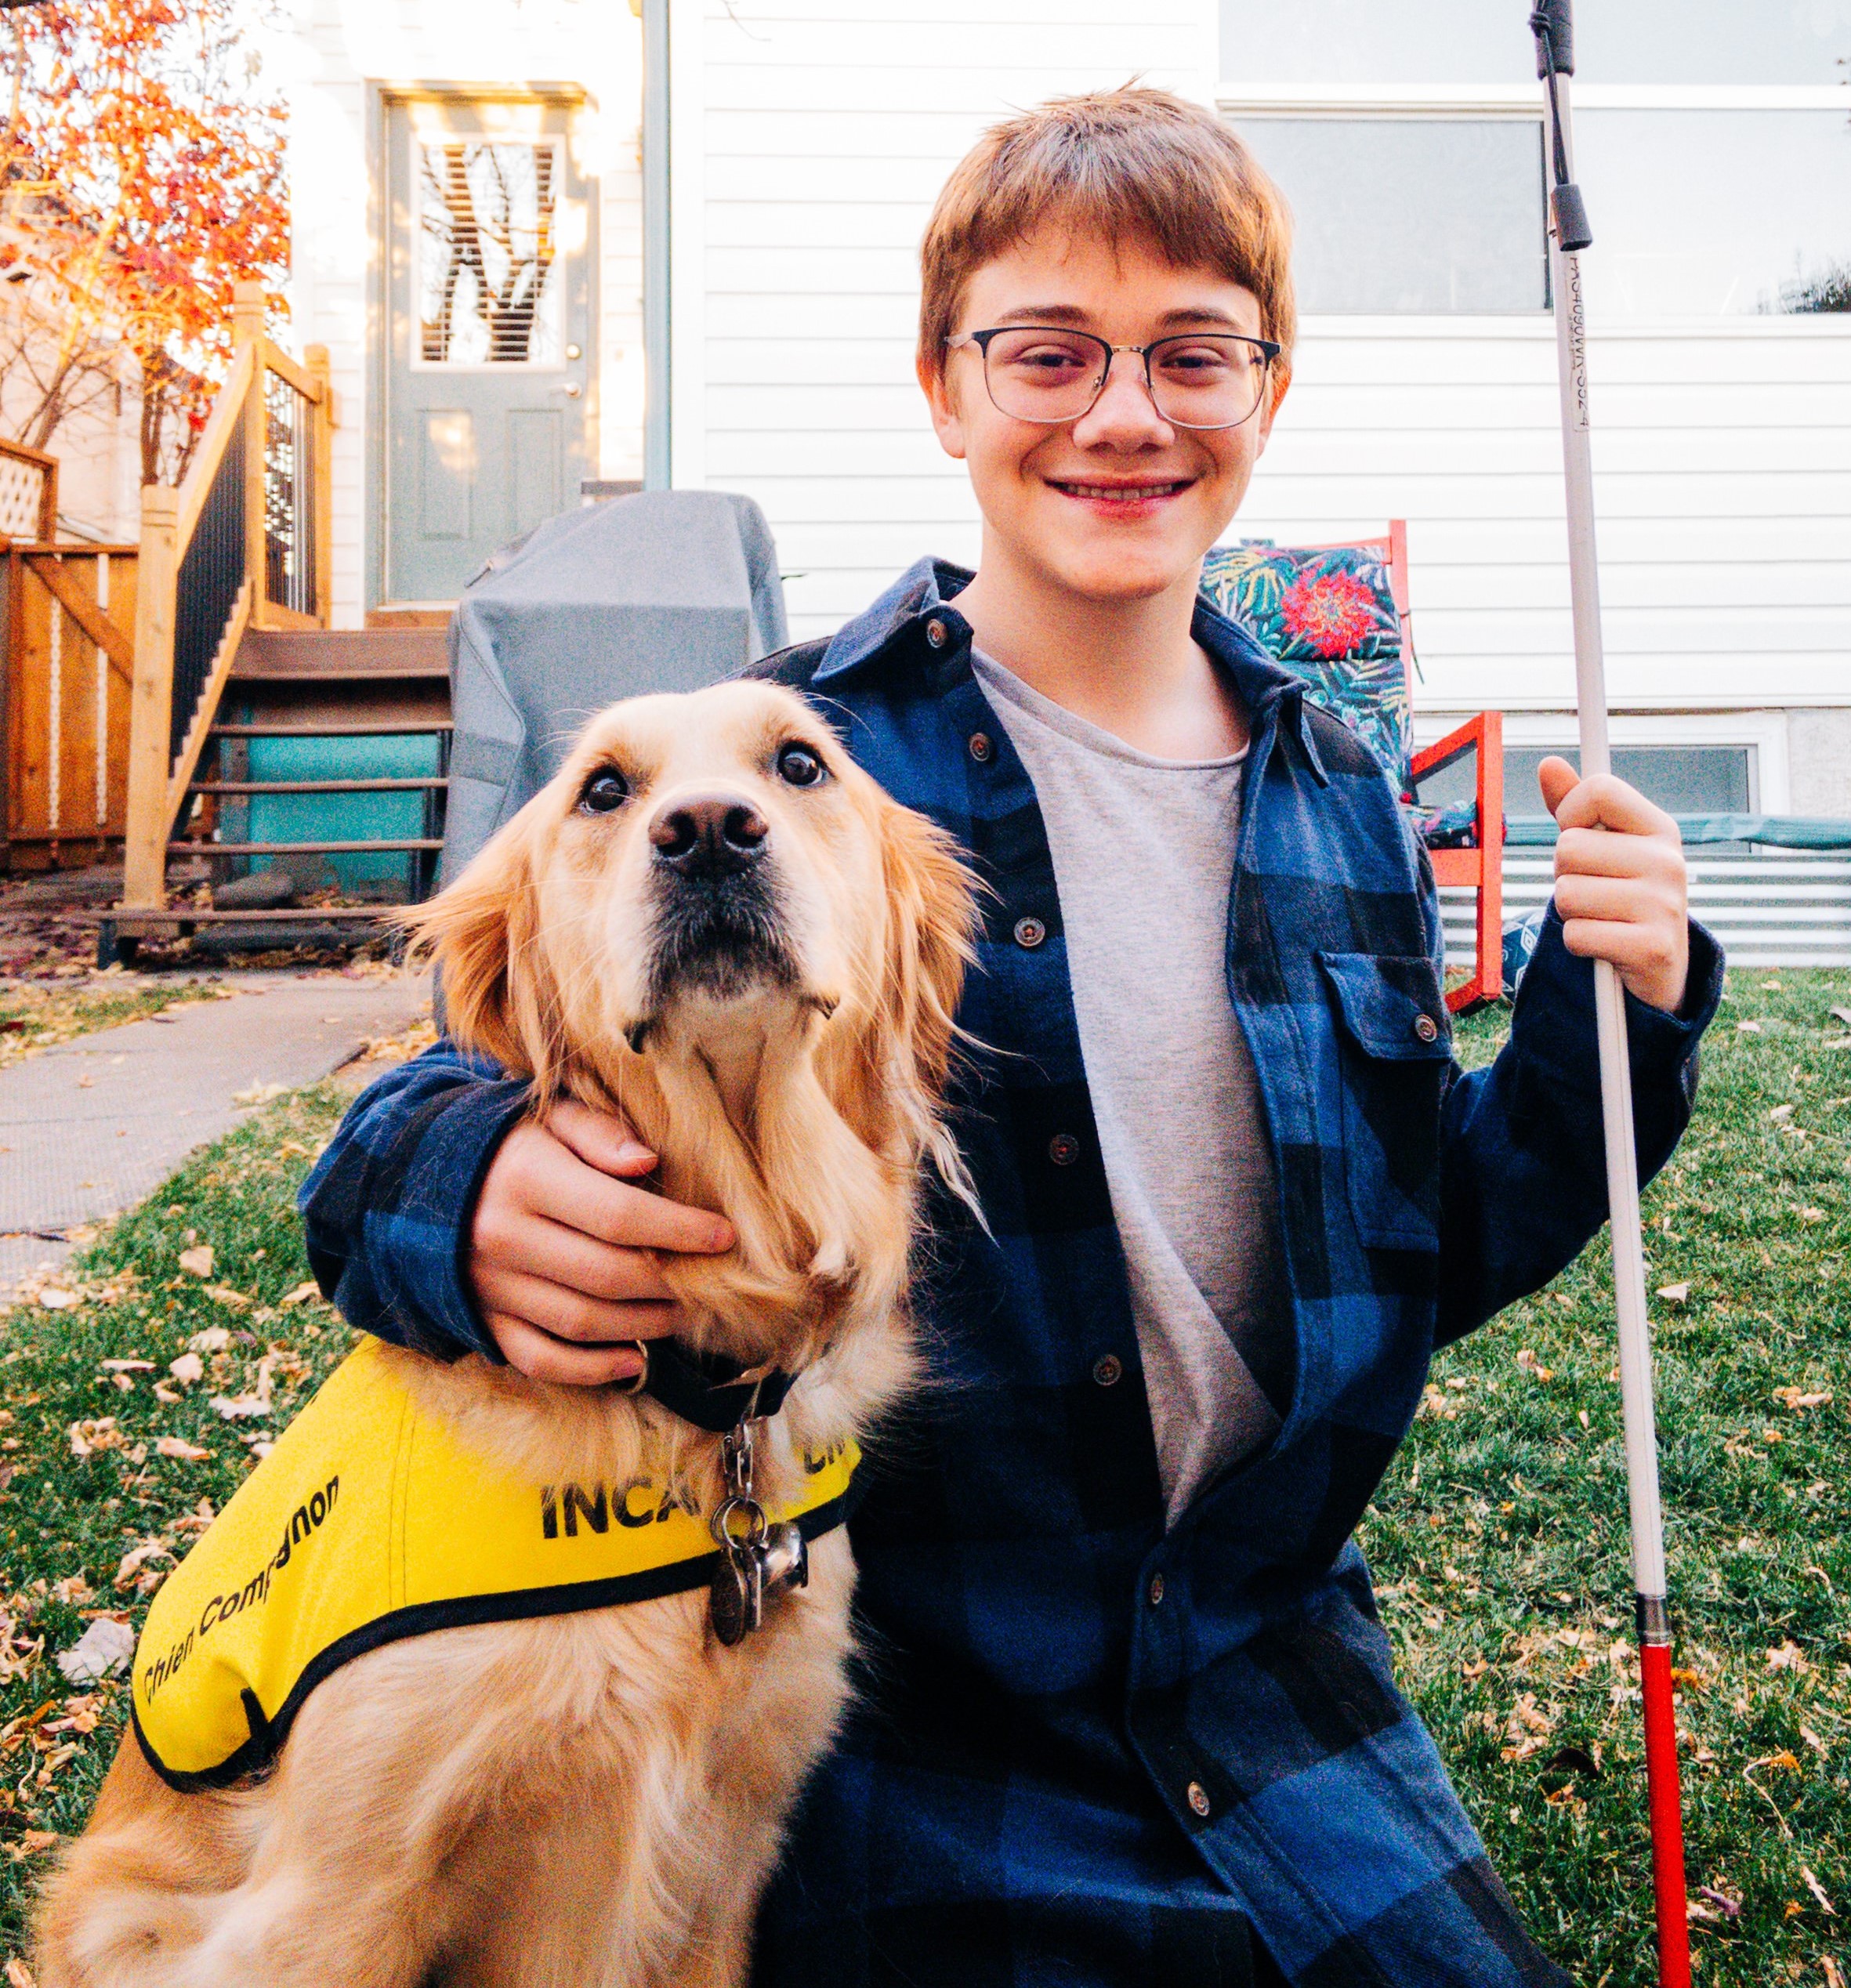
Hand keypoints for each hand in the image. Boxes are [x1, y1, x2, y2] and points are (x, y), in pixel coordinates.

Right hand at [469, 1100, 733, 1385]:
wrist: (423, 1181)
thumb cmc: (511, 1145)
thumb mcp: (551, 1118)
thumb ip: (600, 1133)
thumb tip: (648, 1161)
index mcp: (526, 1178)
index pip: (618, 1215)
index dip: (678, 1229)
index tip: (723, 1236)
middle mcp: (504, 1237)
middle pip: (607, 1274)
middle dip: (669, 1281)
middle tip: (708, 1280)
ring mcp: (491, 1286)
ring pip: (581, 1321)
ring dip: (643, 1325)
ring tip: (681, 1312)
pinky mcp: (484, 1320)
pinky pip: (541, 1359)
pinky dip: (590, 1369)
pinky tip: (633, 1360)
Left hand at [1540, 756, 1688, 1014]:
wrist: (1661, 965)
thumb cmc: (1622, 894)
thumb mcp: (1605, 847)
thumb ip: (1574, 807)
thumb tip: (1548, 764)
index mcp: (1660, 828)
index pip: (1598, 790)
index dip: (1570, 813)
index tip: (1578, 834)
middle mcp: (1668, 861)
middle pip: (1568, 847)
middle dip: (1564, 873)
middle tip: (1592, 889)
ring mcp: (1665, 905)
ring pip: (1566, 894)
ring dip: (1570, 912)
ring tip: (1600, 916)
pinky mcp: (1651, 948)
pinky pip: (1576, 934)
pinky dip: (1579, 943)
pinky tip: (1605, 944)